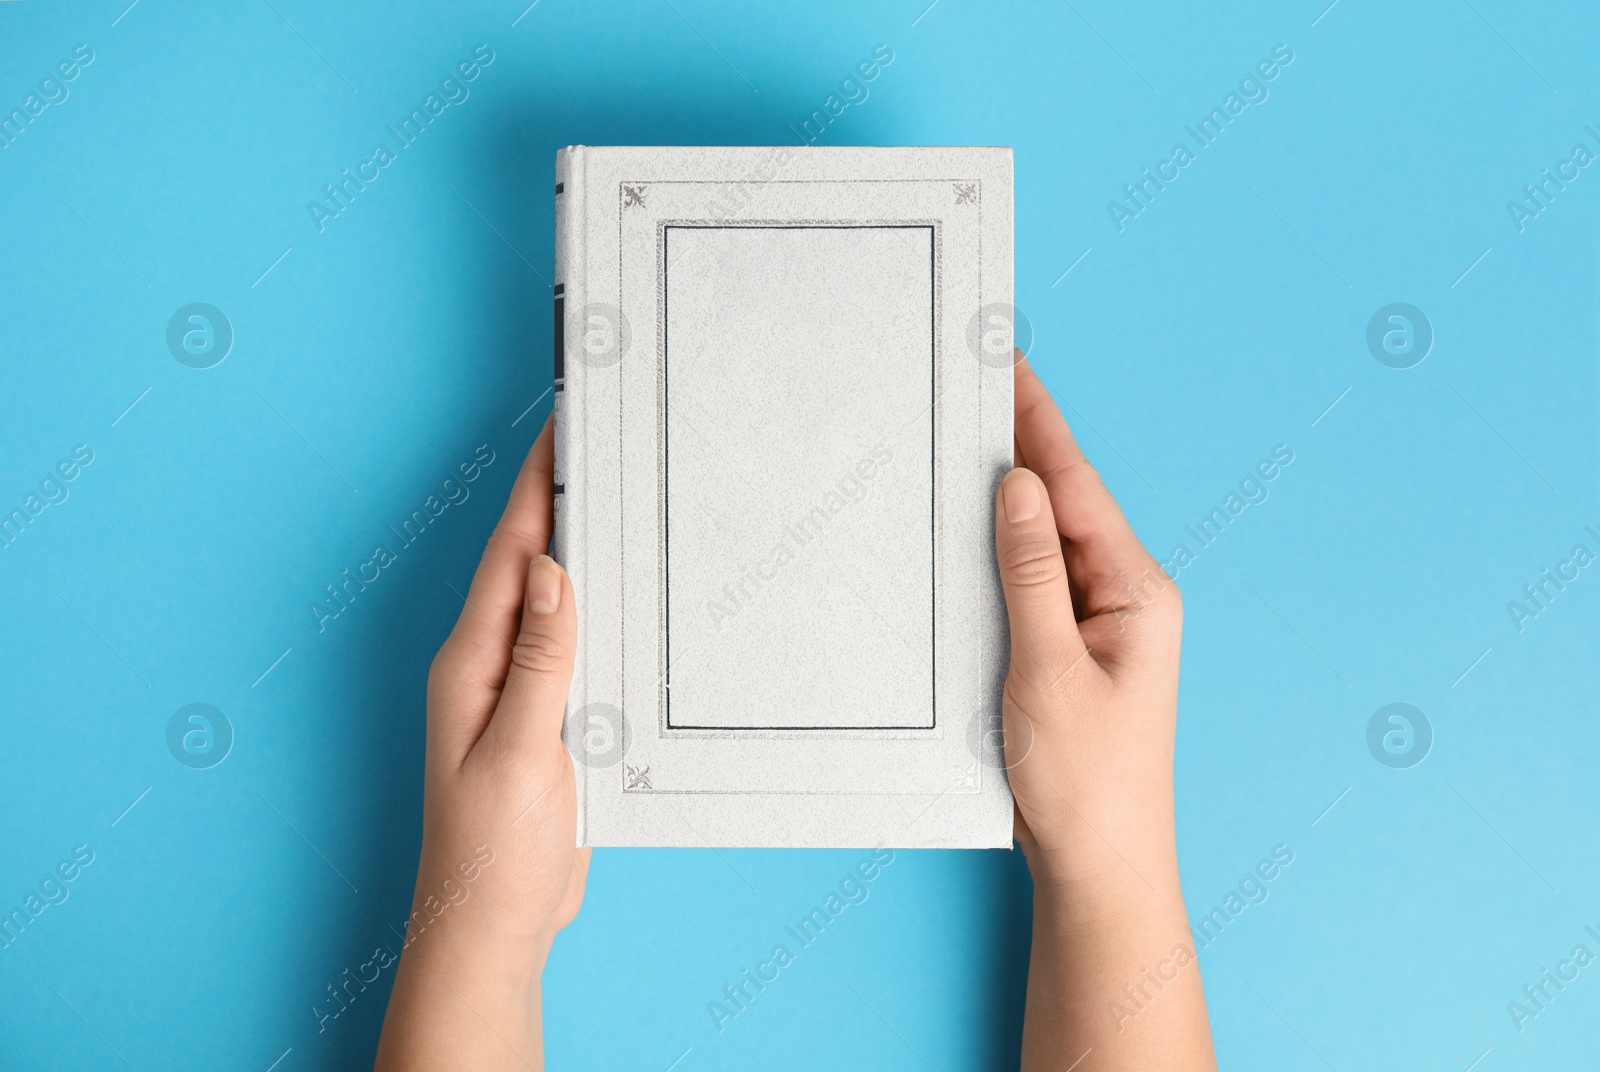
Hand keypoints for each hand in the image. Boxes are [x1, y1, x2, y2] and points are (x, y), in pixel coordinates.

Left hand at [376, 417, 586, 1071]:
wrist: (492, 926)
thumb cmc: (491, 852)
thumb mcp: (520, 753)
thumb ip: (540, 661)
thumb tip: (553, 570)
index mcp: (472, 662)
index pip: (511, 555)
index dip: (536, 488)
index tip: (561, 427)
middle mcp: (489, 664)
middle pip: (529, 564)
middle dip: (559, 499)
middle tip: (600, 440)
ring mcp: (516, 691)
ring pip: (553, 601)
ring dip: (580, 547)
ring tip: (618, 495)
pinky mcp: (544, 718)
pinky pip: (571, 645)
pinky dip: (597, 608)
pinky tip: (623, 593)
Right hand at [996, 357, 1214, 1069]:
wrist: (1100, 867)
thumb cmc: (1085, 782)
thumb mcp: (1049, 670)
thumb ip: (1031, 573)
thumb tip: (1018, 484)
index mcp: (1136, 589)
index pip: (1075, 484)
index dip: (1037, 420)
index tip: (1006, 359)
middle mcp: (1124, 593)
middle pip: (1062, 499)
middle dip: (1018, 441)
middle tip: (969, 379)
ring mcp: (1099, 621)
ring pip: (1044, 537)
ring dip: (1004, 493)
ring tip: (960, 435)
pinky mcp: (1070, 647)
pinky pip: (1033, 580)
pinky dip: (999, 549)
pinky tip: (965, 531)